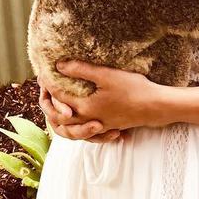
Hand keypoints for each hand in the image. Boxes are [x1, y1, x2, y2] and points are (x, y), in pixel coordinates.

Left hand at [37, 59, 163, 142]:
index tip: (43, 71)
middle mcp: (88, 120)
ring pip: (71, 129)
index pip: (58, 95)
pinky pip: (87, 132)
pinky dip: (79, 127)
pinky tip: (82, 118)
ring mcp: (99, 126)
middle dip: (49, 103)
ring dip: (61, 118)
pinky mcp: (109, 127)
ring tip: (58, 106)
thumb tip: (59, 65)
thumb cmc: (133, 89)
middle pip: (59, 117)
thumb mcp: (106, 75)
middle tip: (45, 89)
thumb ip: (81, 70)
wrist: (155, 107)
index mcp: (84, 107)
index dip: (49, 82)